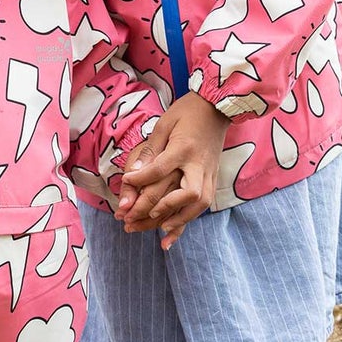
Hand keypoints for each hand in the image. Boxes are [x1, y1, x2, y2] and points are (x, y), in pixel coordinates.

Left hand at [116, 93, 229, 242]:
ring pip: (198, 205)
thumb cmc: (187, 112)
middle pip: (186, 194)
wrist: (217, 108)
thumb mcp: (164, 124)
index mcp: (184, 148)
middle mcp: (199, 165)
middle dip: (160, 209)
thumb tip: (133, 173)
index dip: (139, 179)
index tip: (124, 183)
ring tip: (157, 229)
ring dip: (178, 220)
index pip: (160, 170)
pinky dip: (187, 220)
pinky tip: (172, 233)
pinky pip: (203, 205)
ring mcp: (209, 174)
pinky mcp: (213, 179)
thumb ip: (150, 151)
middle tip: (135, 217)